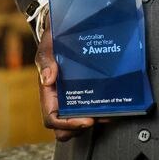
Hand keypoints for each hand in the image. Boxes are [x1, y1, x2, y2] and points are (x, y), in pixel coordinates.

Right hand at [35, 16, 102, 140]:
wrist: (64, 30)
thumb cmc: (53, 42)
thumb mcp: (47, 48)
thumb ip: (46, 62)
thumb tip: (48, 79)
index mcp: (48, 95)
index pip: (52, 119)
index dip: (68, 124)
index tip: (85, 120)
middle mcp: (59, 101)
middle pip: (64, 129)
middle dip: (79, 128)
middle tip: (96, 118)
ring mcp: (72, 99)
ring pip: (78, 121)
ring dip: (92, 121)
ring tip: (108, 112)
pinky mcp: (84, 93)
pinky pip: (91, 109)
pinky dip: (100, 111)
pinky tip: (112, 105)